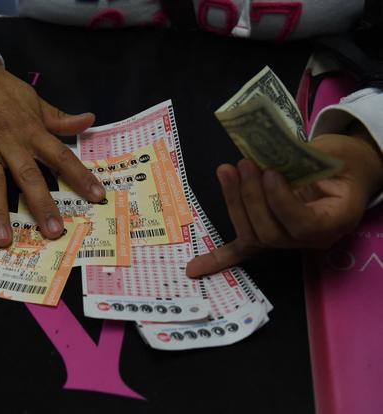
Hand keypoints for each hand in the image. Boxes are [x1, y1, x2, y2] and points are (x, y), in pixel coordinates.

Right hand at [0, 48, 105, 246]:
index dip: (80, 176)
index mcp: (31, 130)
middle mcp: (9, 140)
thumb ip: (59, 117)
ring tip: (3, 238)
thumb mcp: (33, 99)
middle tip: (53, 232)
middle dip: (42, 204)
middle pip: (28, 175)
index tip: (97, 197)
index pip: (61, 155)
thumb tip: (89, 120)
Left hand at [186, 126, 382, 277]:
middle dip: (251, 198)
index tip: (270, 173)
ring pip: (252, 235)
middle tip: (244, 165)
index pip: (302, 224)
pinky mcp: (267, 236)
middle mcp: (310, 240)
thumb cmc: (340, 161)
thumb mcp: (331, 154)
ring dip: (234, 202)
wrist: (346, 171)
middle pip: (270, 233)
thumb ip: (303, 158)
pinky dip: (217, 258)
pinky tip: (194, 269)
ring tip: (226, 170)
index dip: (280, 201)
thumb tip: (263, 153)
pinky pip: (242, 251)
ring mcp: (287, 242)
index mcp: (334, 221)